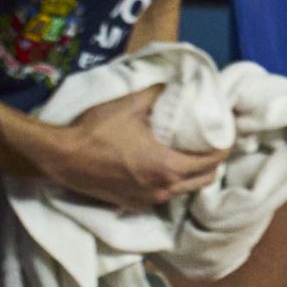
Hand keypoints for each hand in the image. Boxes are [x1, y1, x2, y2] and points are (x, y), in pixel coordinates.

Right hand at [18, 86, 224, 210]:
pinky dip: (171, 184)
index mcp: (168, 167)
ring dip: (193, 174)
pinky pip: (163, 196)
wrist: (59, 157)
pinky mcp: (131, 206)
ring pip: (185, 190)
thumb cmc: (96, 131)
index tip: (228, 131)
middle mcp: (163, 189)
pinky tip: (165, 167)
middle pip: (205, 179)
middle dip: (213, 161)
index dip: (225, 145)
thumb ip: (159, 92)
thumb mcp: (131, 105)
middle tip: (211, 142)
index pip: (214, 161)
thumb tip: (177, 80)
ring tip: (190, 153)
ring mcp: (147, 201)